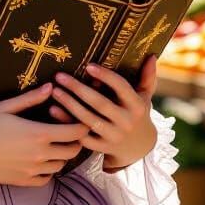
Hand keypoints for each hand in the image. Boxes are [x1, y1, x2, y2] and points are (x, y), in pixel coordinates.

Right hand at [0, 85, 89, 186]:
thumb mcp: (6, 107)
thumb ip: (31, 98)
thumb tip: (51, 88)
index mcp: (39, 134)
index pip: (75, 133)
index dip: (82, 126)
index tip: (78, 120)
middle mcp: (41, 154)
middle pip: (73, 151)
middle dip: (75, 141)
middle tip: (68, 132)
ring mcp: (33, 170)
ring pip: (61, 166)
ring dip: (61, 155)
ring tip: (53, 145)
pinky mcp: (24, 181)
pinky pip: (46, 179)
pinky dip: (48, 171)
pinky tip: (41, 161)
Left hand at [47, 56, 157, 170]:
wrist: (139, 149)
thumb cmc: (138, 114)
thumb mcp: (145, 97)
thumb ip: (148, 77)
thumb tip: (152, 55)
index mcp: (137, 106)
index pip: (121, 87)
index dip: (105, 76)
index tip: (88, 66)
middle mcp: (126, 122)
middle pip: (99, 103)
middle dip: (78, 88)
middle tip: (60, 76)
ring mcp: (114, 137)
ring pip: (88, 119)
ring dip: (69, 104)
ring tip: (54, 91)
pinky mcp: (102, 148)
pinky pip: (81, 135)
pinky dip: (66, 123)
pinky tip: (53, 110)